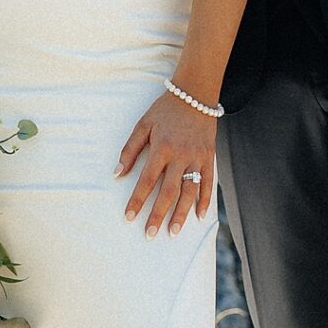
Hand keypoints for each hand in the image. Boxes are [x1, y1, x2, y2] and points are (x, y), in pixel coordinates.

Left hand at [116, 92, 216, 235]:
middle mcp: (180, 155)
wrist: (195, 94)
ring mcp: (197, 157)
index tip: (129, 217)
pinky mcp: (209, 157)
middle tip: (150, 234)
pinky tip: (198, 216)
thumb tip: (117, 174)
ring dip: (181, 213)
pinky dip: (204, 200)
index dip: (137, 200)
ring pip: (190, 191)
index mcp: (161, 148)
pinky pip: (208, 182)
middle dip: (158, 214)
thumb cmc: (165, 110)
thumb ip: (130, 150)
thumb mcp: (143, 124)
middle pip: (169, 191)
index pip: (147, 180)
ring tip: (173, 232)